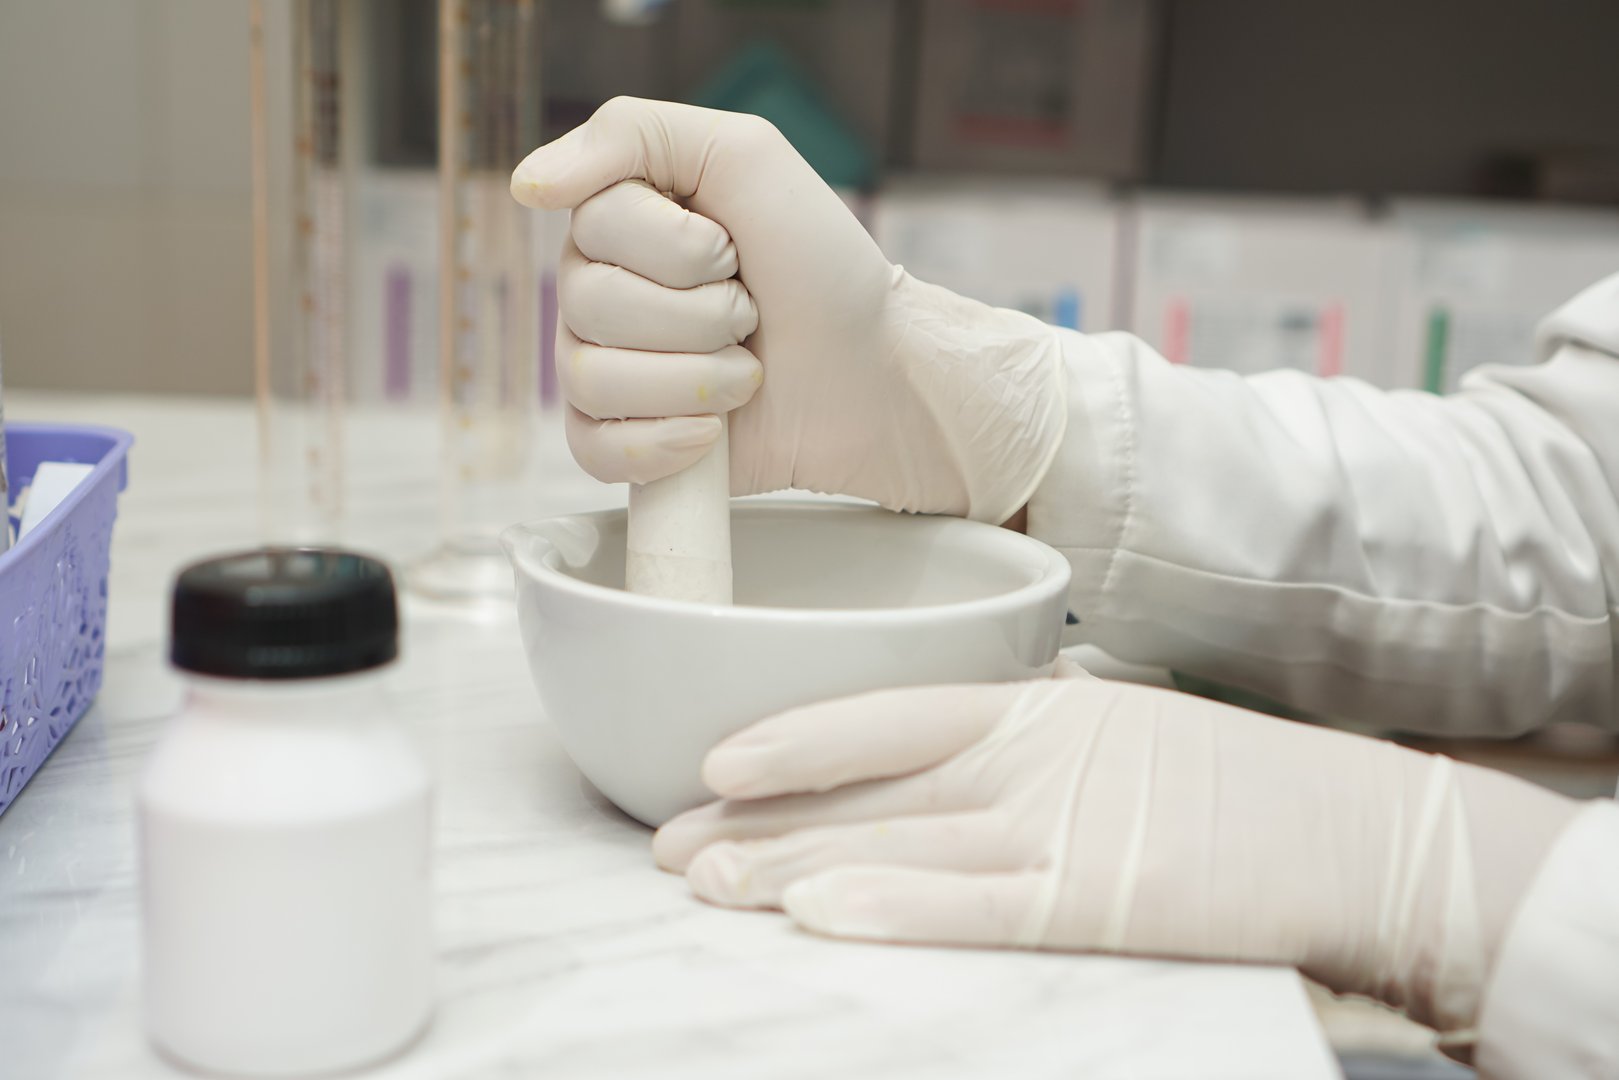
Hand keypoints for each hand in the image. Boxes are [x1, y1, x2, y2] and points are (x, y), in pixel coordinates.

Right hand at [511, 97, 1067, 523]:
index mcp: (618, 220)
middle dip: (698, 315)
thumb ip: (633, 134)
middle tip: (750, 313)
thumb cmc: (820, 264)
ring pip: (591, 378)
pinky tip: (710, 431)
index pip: (594, 225)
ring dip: (694, 379)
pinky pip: (594, 450)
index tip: (735, 248)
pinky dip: (661, 445)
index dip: (679, 248)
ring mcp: (608, 369)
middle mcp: (600, 291)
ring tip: (746, 372)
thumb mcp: (746, 155)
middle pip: (588, 304)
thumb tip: (527, 185)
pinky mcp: (626, 442)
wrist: (872, 371)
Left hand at [653, 676, 1576, 1034]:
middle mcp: (1033, 757)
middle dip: (759, 819)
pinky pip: (974, 905)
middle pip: (867, 787)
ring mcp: (1064, 826)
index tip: (707, 766)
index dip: (789, 738)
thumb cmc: (1232, 786)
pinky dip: (891, 908)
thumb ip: (1021, 744)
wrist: (1355, 832)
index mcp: (1034, 708)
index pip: (885, 714)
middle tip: (667, 846)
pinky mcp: (1100, 897)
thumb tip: (929, 761)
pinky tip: (814, 918)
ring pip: (898, 843)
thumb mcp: (1114, 731)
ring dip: (792, 865)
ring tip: (703, 885)